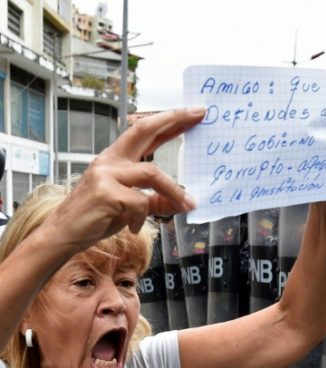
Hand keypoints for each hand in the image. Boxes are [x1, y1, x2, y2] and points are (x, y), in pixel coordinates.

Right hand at [43, 108, 205, 252]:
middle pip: (144, 130)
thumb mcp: (131, 207)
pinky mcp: (105, 193)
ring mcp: (106, 174)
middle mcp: (110, 161)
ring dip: (174, 191)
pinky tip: (135, 227)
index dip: (168, 121)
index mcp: (116, 159)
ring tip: (187, 205)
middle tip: (198, 114)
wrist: (63, 233)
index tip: (192, 113)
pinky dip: (143, 217)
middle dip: (173, 120)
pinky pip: (140, 202)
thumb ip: (155, 200)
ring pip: (151, 173)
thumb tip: (183, 202)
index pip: (145, 132)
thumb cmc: (95, 217)